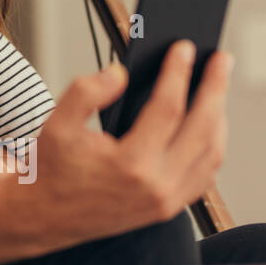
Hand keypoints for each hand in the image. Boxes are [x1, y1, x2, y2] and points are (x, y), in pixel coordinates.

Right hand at [29, 40, 231, 247]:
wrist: (45, 215)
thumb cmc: (51, 168)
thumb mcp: (56, 124)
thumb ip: (86, 92)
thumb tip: (120, 73)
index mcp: (130, 164)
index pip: (168, 109)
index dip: (178, 74)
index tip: (184, 49)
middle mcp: (156, 186)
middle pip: (203, 128)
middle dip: (216, 88)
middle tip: (221, 60)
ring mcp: (167, 201)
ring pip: (212, 152)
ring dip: (218, 116)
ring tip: (215, 87)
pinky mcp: (168, 209)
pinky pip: (206, 175)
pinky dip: (213, 146)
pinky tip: (208, 125)